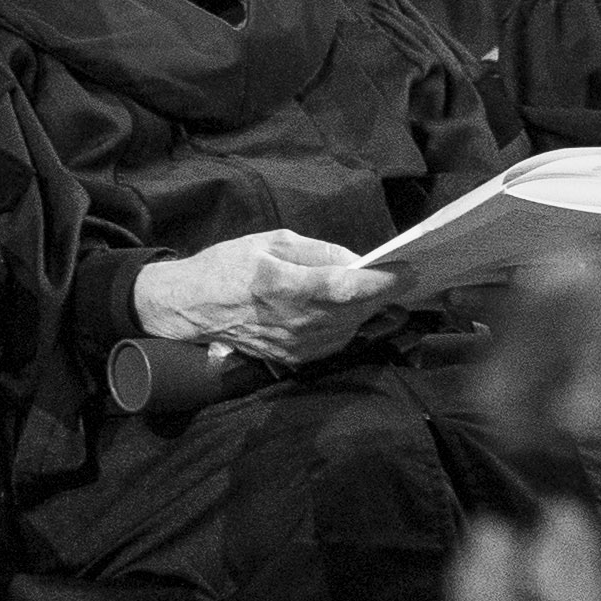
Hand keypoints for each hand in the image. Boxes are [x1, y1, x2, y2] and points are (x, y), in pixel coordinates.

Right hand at [143, 231, 383, 362]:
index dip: (383, 280)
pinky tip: (341, 308)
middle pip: (357, 308)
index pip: (347, 287)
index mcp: (285, 285)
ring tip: (366, 288)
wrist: (190, 308)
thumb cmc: (227, 267)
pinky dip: (347, 322)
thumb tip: (357, 261)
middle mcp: (294, 321)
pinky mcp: (296, 358)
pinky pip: (337, 340)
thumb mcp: (270, 242)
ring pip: (351, 326)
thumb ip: (318, 251)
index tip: (410, 269)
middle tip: (398, 273)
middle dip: (381, 291)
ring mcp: (296, 345)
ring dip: (364, 307)